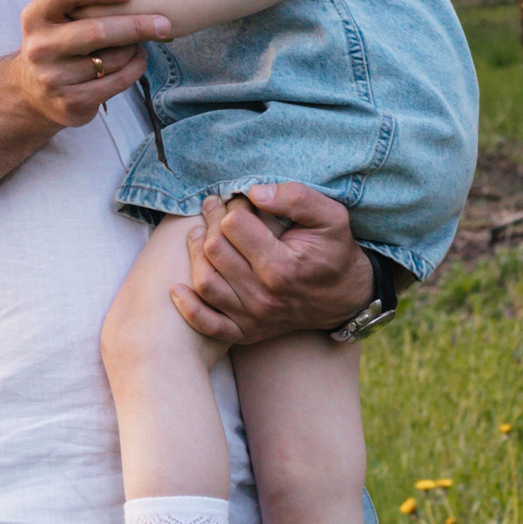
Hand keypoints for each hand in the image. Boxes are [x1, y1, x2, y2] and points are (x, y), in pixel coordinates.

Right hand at [14, 0, 172, 129]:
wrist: (33, 92)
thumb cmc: (62, 37)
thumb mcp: (66, 11)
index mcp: (35, 15)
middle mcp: (39, 47)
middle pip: (95, 31)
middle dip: (135, 25)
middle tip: (164, 23)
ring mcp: (53, 77)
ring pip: (111, 59)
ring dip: (134, 48)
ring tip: (143, 41)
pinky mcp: (70, 102)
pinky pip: (115, 82)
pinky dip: (135, 69)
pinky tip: (138, 58)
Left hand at [173, 184, 374, 347]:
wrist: (345, 297)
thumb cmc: (335, 252)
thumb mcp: (331, 217)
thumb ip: (296, 198)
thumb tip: (254, 191)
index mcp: (282, 266)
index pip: (234, 226)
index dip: (232, 205)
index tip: (238, 199)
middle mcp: (264, 296)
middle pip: (215, 250)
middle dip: (211, 222)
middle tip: (215, 208)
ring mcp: (253, 317)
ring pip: (205, 281)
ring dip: (195, 253)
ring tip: (200, 233)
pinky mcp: (246, 332)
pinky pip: (207, 323)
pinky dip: (188, 307)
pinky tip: (177, 287)